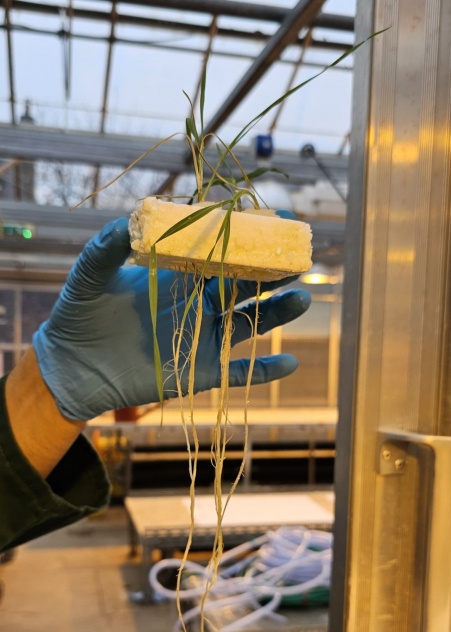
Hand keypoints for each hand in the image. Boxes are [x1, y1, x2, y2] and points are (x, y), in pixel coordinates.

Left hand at [33, 217, 309, 420]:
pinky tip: (290, 363)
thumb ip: (106, 248)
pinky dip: (264, 371)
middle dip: (272, 271)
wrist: (73, 366)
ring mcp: (204, 338)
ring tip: (302, 298)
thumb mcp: (90, 277)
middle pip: (245, 285)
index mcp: (180, 275)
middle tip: (298, 256)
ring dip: (277, 313)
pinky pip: (240, 373)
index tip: (273, 223)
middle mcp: (199, 304)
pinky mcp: (202, 372)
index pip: (221, 254)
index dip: (247, 240)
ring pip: (249, 323)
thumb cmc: (81, 315)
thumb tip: (128, 221)